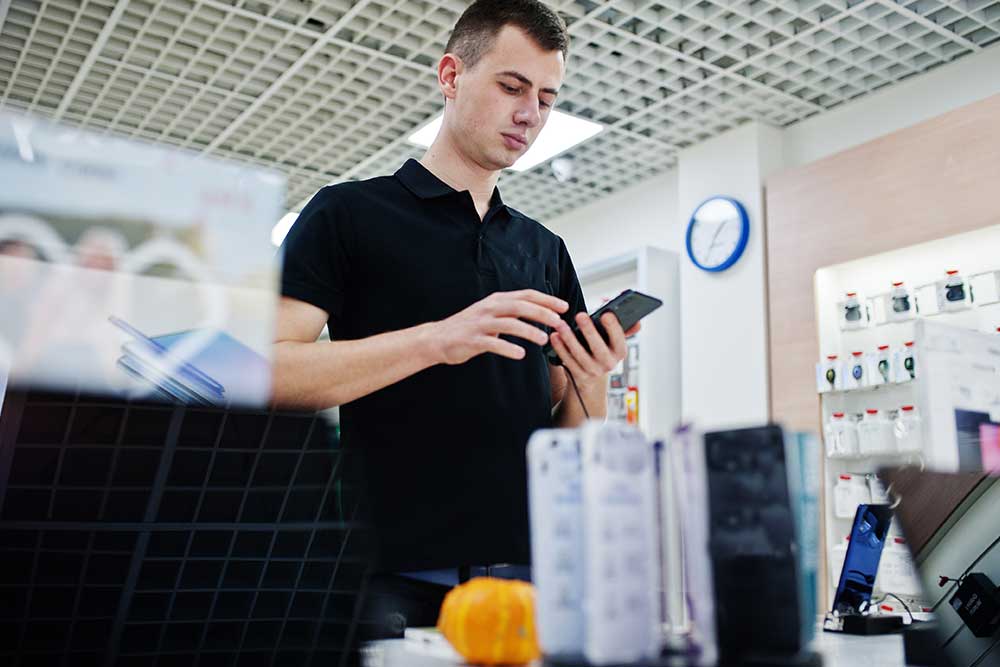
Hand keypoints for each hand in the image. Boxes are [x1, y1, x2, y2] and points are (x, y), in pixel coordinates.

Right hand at [431, 289, 568, 364]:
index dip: (546, 300)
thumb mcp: (492, 313)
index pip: (526, 295)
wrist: (438, 338)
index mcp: (497, 300)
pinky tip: (520, 355)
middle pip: (520, 306)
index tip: (564, 307)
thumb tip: (540, 313)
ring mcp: (480, 324)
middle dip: (542, 313)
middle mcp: (490, 308)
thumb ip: (512, 312)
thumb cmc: (470, 327)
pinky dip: (508, 348)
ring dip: (528, 330)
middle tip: (559, 323)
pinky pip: (493, 344)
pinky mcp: (472, 340)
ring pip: (509, 323)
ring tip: (543, 339)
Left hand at [548, 312, 640, 386]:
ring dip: (570, 339)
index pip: (620, 338)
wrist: (592, 377)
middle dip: (590, 331)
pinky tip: (554, 336)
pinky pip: (568, 361)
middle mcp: (609, 363)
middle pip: (599, 348)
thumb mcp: (611, 337)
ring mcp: (594, 371)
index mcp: (620, 351)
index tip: (606, 314)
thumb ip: (613, 318)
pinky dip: (560, 348)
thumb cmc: (601, 348)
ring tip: (561, 325)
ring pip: (580, 355)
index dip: (614, 327)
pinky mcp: (579, 376)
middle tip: (580, 315)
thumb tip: (606, 300)